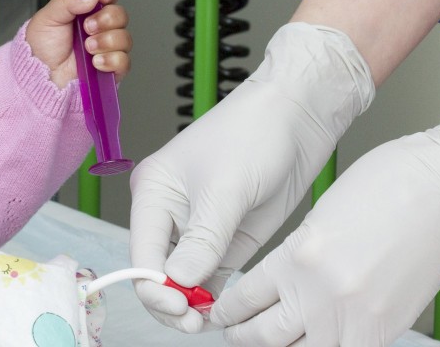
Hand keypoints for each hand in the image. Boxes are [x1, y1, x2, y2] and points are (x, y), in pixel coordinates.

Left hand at [25, 0, 130, 87]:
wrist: (40, 75)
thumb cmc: (42, 47)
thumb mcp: (48, 17)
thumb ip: (67, 1)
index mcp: (88, 10)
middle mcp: (101, 27)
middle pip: (121, 15)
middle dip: (105, 19)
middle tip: (87, 27)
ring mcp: (108, 48)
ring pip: (124, 38)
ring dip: (106, 41)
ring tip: (87, 48)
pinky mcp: (111, 68)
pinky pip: (124, 61)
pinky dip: (111, 60)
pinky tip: (95, 62)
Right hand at [129, 23, 373, 332]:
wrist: (297, 116)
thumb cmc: (254, 133)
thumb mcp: (226, 187)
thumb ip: (203, 238)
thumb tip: (180, 280)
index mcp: (152, 192)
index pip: (141, 252)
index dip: (155, 285)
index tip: (180, 306)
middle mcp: (167, 213)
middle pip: (156, 272)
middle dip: (171, 301)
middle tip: (195, 322)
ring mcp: (196, 229)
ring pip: (182, 281)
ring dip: (191, 303)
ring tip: (210, 320)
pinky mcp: (225, 240)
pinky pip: (209, 278)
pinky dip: (212, 296)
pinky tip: (221, 310)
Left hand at [212, 135, 439, 344]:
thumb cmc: (385, 186)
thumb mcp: (319, 216)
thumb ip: (297, 256)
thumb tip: (283, 285)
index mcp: (296, 256)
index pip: (245, 299)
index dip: (227, 311)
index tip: (220, 314)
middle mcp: (320, 293)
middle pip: (264, 336)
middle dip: (242, 337)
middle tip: (233, 334)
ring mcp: (354, 316)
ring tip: (267, 345)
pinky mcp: (385, 329)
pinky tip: (314, 344)